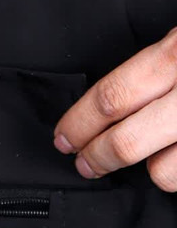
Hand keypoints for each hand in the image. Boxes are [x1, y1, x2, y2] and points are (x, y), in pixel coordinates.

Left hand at [52, 26, 176, 190]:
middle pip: (125, 141)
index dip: (78, 123)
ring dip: (146, 169)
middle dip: (95, 157)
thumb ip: (154, 63)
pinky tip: (174, 156)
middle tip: (83, 163)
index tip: (62, 137)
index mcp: (174, 54)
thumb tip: (107, 103)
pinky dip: (175, 173)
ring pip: (161, 171)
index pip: (111, 96)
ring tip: (146, 158)